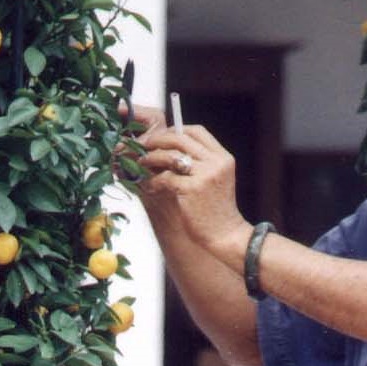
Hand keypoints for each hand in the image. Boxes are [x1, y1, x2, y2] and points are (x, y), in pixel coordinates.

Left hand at [134, 122, 249, 260]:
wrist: (226, 235)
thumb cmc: (216, 209)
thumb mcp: (216, 179)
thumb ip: (200, 162)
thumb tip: (168, 148)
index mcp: (222, 157)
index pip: (196, 131)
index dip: (174, 130)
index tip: (160, 138)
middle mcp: (215, 162)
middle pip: (179, 138)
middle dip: (156, 140)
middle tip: (141, 146)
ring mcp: (204, 175)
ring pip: (169, 155)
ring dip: (150, 158)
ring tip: (140, 163)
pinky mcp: (192, 189)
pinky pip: (165, 177)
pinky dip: (153, 179)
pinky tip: (148, 184)